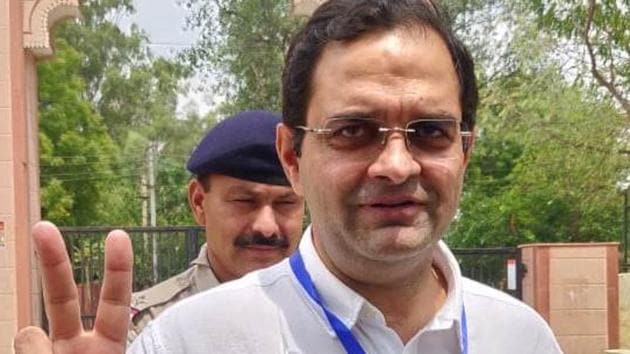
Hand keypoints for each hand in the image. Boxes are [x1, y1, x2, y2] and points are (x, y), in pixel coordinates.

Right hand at [14, 221, 132, 353]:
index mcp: (107, 348)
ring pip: (28, 337)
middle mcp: (78, 348)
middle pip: (61, 297)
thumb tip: (28, 330)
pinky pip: (19, 348)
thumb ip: (58, 353)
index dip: (118, 269)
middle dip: (52, 262)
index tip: (117, 234)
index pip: (114, 301)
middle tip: (42, 227)